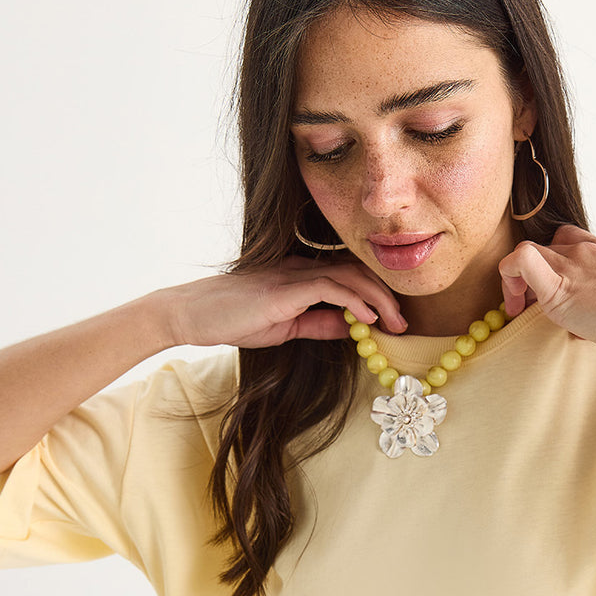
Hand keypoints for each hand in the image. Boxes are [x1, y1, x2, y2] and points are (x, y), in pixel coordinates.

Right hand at [156, 254, 406, 348]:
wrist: (191, 315)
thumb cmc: (232, 319)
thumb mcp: (285, 327)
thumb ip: (319, 323)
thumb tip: (352, 328)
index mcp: (300, 274)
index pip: (348, 274)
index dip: (375, 292)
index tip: (393, 319)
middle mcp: (300, 267)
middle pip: (355, 270)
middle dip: (385, 294)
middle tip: (404, 322)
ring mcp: (292, 275)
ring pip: (348, 275)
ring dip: (378, 299)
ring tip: (395, 322)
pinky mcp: (284, 288)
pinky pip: (329, 287)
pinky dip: (354, 300)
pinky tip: (368, 318)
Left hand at [498, 225, 595, 359]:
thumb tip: (588, 325)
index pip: (564, 239)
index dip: (548, 262)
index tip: (549, 292)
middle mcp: (585, 249)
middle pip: (542, 247)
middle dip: (527, 276)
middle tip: (525, 307)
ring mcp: (573, 264)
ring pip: (525, 252)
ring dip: (514, 281)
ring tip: (518, 311)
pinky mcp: (563, 286)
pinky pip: (523, 261)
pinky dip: (510, 277)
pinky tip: (516, 307)